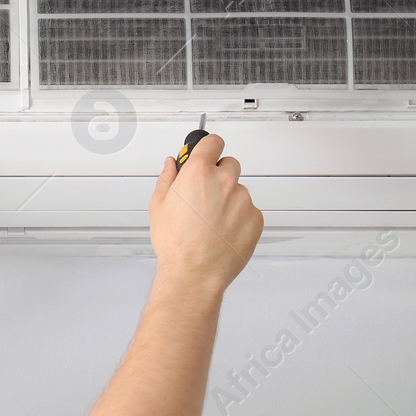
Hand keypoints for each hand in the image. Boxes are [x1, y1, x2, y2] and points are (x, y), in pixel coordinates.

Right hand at [148, 133, 262, 289]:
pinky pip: (249, 210)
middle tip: (206, 195)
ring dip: (229, 199)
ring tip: (212, 222)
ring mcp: (244, 200)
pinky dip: (239, 218)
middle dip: (219, 174)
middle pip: (229, 164)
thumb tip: (171, 164)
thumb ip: (167, 178)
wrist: (194, 273)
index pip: (212, 142)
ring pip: (239, 190)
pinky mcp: (256, 218)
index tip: (206, 152)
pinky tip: (223, 232)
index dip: (208, 147)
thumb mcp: (159, 206)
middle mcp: (225, 182)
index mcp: (199, 173)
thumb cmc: (176, 244)